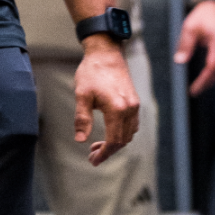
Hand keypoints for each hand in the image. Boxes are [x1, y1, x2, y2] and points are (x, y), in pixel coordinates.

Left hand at [73, 37, 139, 164]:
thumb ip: (82, 118)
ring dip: (115, 143)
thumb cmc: (91, 73)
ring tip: (97, 146)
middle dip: (108, 151)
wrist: (106, 54)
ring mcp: (134, 105)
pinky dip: (122, 133)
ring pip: (129, 134)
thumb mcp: (81, 95)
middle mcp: (130, 109)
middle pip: (122, 140)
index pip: (113, 141)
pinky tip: (110, 133)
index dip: (103, 154)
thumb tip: (80, 139)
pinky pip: (132, 124)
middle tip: (92, 156)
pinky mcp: (134, 101)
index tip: (93, 160)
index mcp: (117, 109)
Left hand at [175, 0, 214, 94]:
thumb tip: (179, 61)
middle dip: (208, 83)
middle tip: (195, 91)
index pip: (212, 66)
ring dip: (213, 79)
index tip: (194, 88)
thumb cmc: (203, 14)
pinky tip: (208, 76)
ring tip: (200, 86)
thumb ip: (185, 45)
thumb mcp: (189, 28)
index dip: (203, 80)